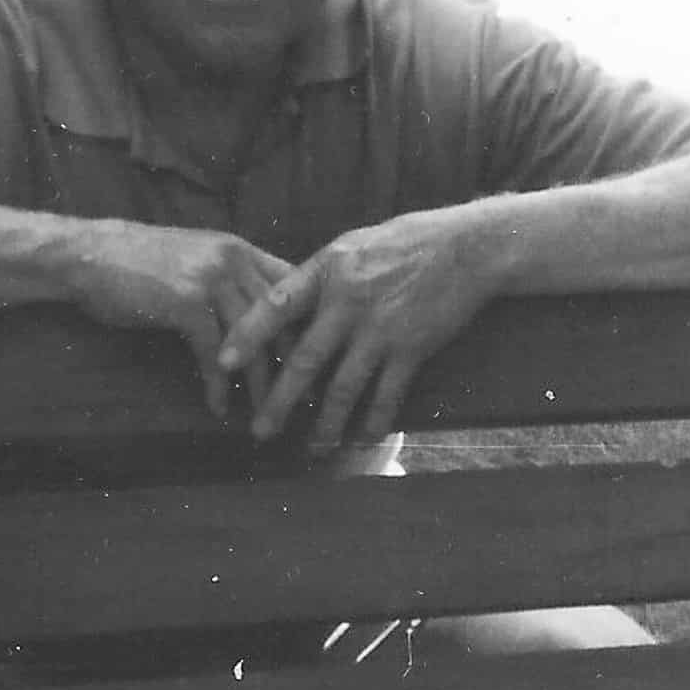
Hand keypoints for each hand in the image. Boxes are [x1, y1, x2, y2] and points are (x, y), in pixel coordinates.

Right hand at [69, 222, 292, 419]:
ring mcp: (211, 279)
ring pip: (251, 342)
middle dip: (293, 364)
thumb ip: (228, 281)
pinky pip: (214, 354)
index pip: (291, 288)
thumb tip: (256, 319)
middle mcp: (233, 259)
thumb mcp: (195, 261)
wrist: (90, 255)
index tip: (315, 363)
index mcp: (240, 250)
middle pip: (279, 320)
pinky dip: (218, 385)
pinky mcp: (188, 302)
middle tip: (303, 401)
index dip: (307, 326)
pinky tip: (219, 406)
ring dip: (259, 386)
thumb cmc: (138, 264)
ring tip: (264, 416)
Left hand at [218, 206, 488, 451]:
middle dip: (279, 401)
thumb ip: (320, 276)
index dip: (248, 334)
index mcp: (328, 271)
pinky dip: (374, 420)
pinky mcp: (411, 349)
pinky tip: (364, 438)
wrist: (466, 247)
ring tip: (313, 447)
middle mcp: (348, 303)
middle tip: (260, 430)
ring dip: (326, 424)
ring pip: (343, 387)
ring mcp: (380, 329)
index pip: (277, 305)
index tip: (224, 361)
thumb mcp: (353, 245)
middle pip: (305, 361)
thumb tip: (288, 303)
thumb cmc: (406, 242)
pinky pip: (387, 394)